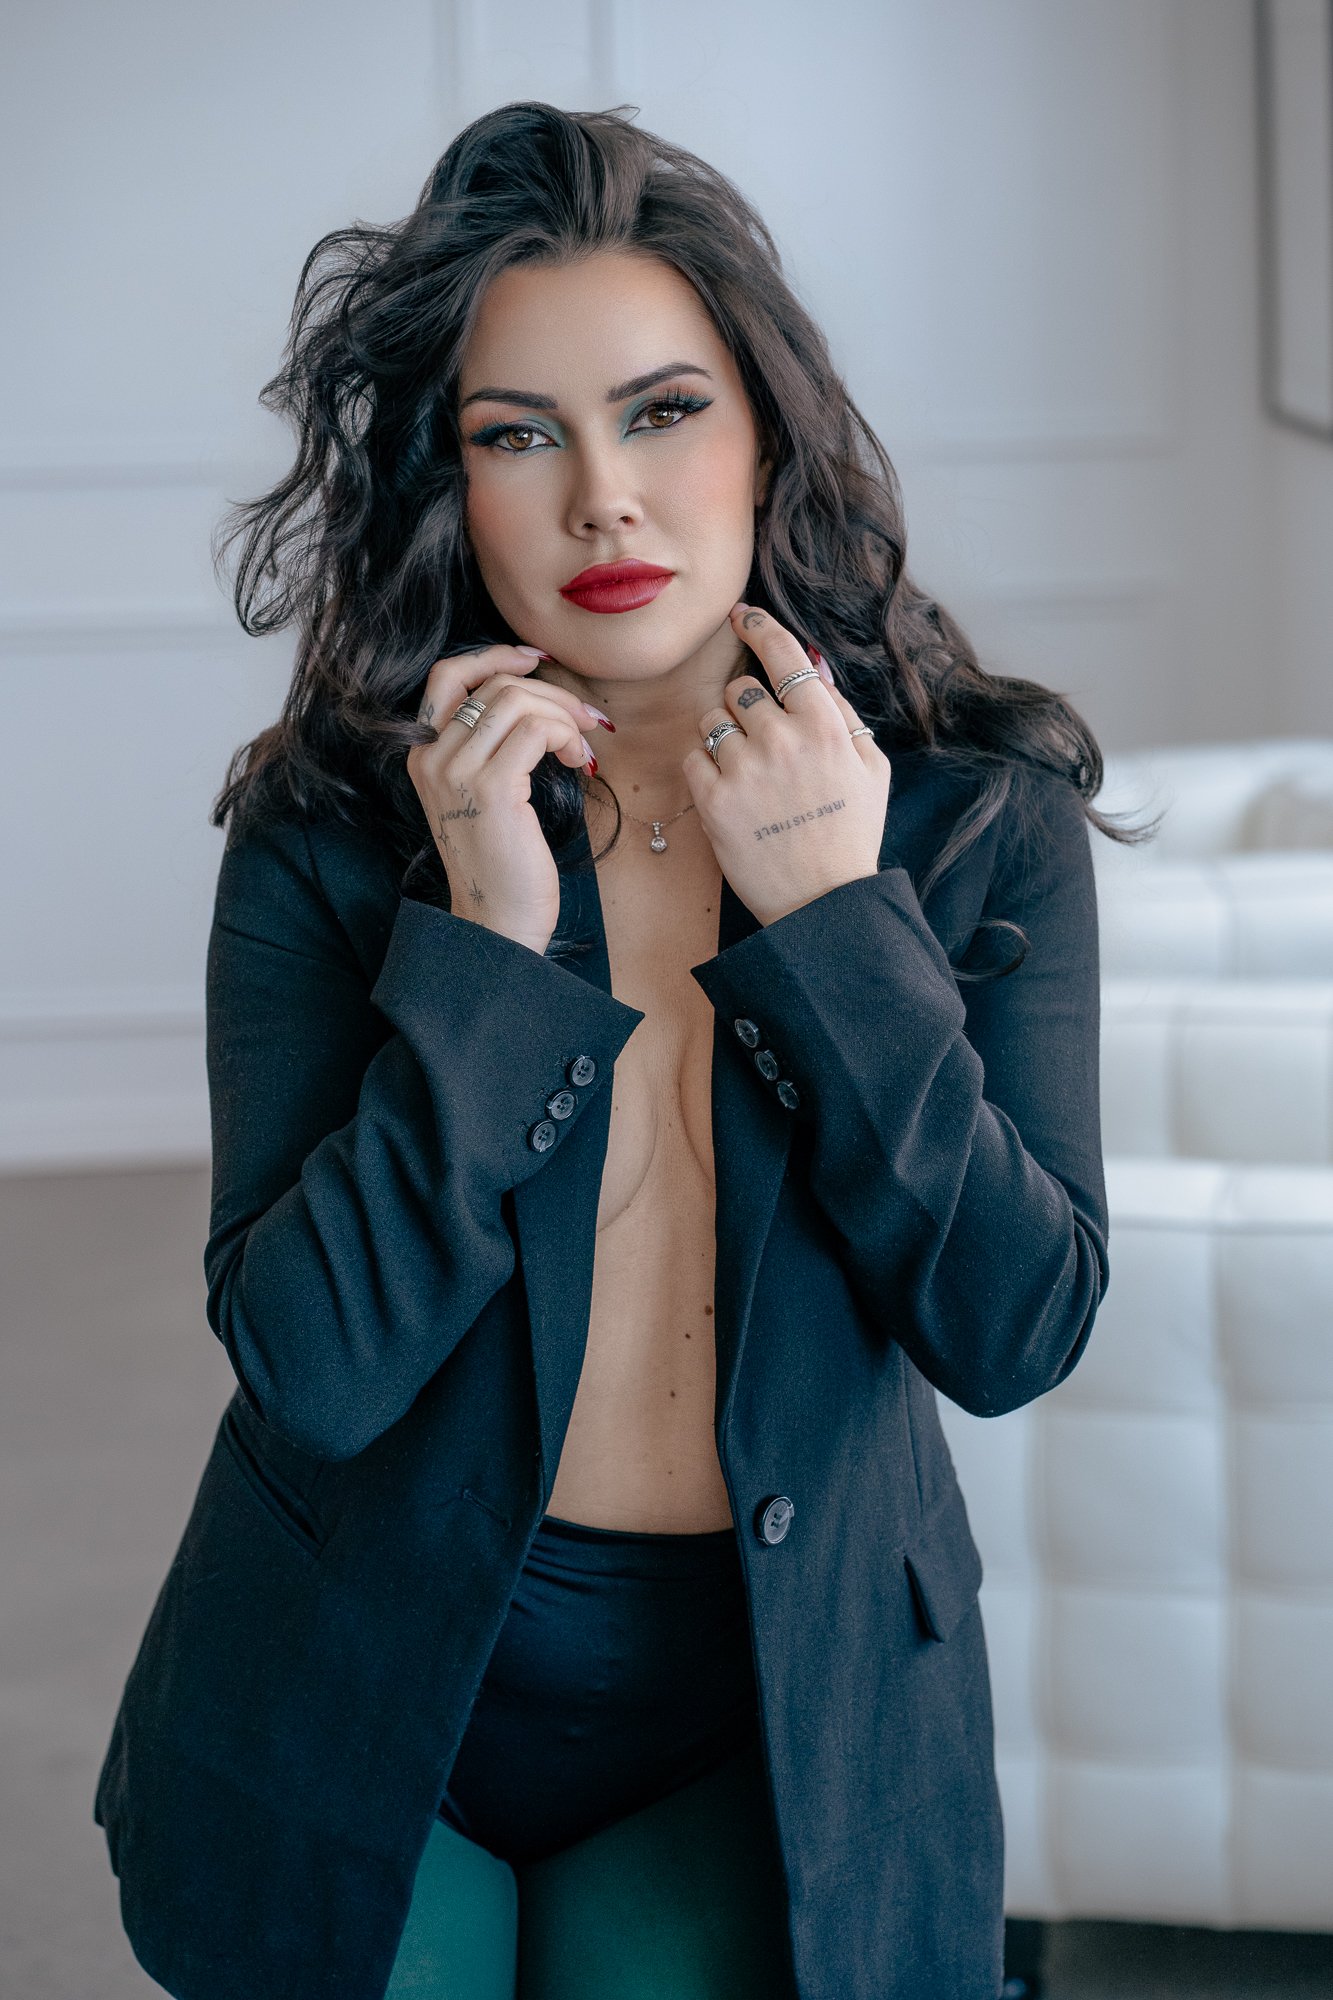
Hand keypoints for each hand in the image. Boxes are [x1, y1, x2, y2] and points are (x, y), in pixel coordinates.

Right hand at [406, 643, 604, 955]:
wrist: (496, 922)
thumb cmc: (500, 863)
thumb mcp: (484, 794)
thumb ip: (491, 746)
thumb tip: (536, 698)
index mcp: (423, 753)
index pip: (447, 674)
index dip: (494, 656)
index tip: (536, 661)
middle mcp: (431, 756)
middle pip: (493, 683)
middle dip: (551, 692)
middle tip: (585, 719)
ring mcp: (457, 771)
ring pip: (516, 700)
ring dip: (563, 715)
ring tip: (581, 748)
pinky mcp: (491, 789)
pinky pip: (536, 729)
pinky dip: (566, 735)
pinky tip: (579, 763)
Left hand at [680, 604, 891, 926]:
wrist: (823, 902)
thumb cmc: (850, 832)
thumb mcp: (870, 769)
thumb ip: (841, 714)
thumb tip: (810, 669)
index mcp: (824, 726)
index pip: (782, 653)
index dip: (757, 626)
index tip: (741, 615)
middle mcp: (782, 740)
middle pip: (741, 687)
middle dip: (748, 706)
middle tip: (763, 741)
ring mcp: (743, 770)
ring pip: (712, 719)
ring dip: (724, 736)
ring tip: (748, 772)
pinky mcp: (712, 801)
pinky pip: (693, 757)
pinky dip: (705, 768)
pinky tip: (730, 792)